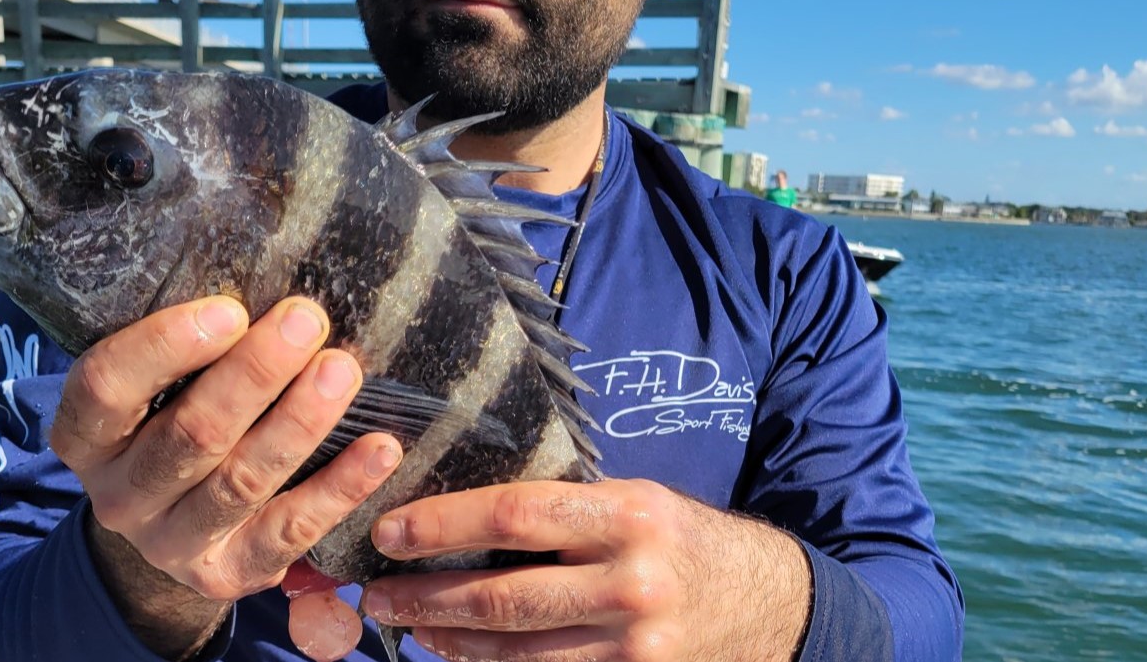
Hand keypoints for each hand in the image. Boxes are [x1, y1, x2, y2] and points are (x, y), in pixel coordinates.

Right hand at [50, 295, 402, 660]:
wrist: (172, 528)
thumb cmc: (174, 423)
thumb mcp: (160, 388)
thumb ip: (193, 347)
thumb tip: (270, 278)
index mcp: (89, 438)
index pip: (107, 388)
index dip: (164, 346)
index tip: (231, 309)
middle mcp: (121, 496)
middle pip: (190, 434)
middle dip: (254, 373)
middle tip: (306, 321)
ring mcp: (172, 542)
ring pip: (242, 481)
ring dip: (299, 421)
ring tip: (343, 370)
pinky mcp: (229, 574)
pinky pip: (290, 531)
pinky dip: (340, 488)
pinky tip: (381, 448)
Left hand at [359, 479, 810, 661]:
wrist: (768, 605)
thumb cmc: (685, 540)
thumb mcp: (637, 501)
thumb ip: (567, 507)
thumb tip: (467, 509)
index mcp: (628, 515)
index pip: (515, 515)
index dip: (442, 526)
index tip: (388, 532)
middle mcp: (631, 582)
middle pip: (504, 598)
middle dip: (426, 599)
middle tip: (377, 594)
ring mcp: (635, 648)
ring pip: (516, 655)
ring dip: (450, 644)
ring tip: (409, 627)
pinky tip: (462, 659)